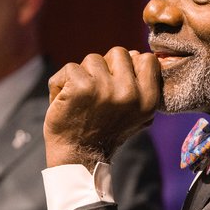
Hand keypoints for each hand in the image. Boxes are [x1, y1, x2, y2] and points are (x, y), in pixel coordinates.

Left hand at [45, 47, 160, 168]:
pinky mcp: (81, 86)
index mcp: (148, 100)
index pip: (146, 59)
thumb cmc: (104, 133)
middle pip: (118, 53)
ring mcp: (105, 88)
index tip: (116, 84)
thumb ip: (142, 87)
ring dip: (84, 76)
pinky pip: (70, 68)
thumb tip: (138, 55)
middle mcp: (130, 93)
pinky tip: (65, 101)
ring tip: (82, 100)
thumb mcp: (136, 115)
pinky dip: (61, 83)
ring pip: (93, 59)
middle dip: (105, 68)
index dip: (128, 66)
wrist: (78, 156)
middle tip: (97, 95)